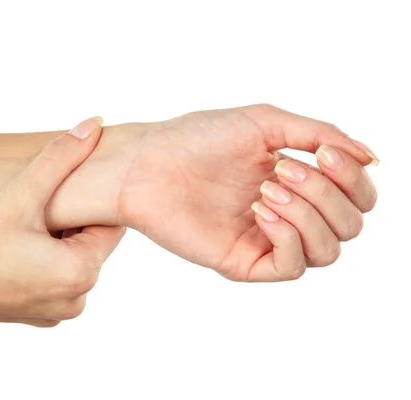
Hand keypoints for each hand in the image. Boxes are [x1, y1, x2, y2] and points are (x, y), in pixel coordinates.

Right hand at [0, 117, 124, 326]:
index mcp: (81, 275)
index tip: (77, 180)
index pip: (111, 226)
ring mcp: (52, 312)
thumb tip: (94, 125)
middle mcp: (74, 301)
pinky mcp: (32, 313)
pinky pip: (50, 275)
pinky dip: (41, 255)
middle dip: (72, 216)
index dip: (95, 199)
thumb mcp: (19, 195)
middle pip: (90, 242)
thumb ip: (61, 158)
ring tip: (25, 218)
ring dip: (55, 235)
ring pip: (69, 257)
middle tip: (41, 197)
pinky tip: (15, 239)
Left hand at [113, 104, 377, 280]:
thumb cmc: (198, 138)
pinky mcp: (243, 262)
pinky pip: (291, 267)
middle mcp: (287, 214)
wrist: (148, 162)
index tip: (325, 154)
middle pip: (350, 226)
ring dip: (310, 215)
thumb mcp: (266, 123)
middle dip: (329, 195)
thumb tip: (372, 157)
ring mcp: (266, 240)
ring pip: (328, 251)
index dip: (354, 179)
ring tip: (268, 189)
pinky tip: (261, 210)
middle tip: (285, 170)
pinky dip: (289, 236)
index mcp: (296, 182)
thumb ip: (320, 135)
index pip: (356, 198)